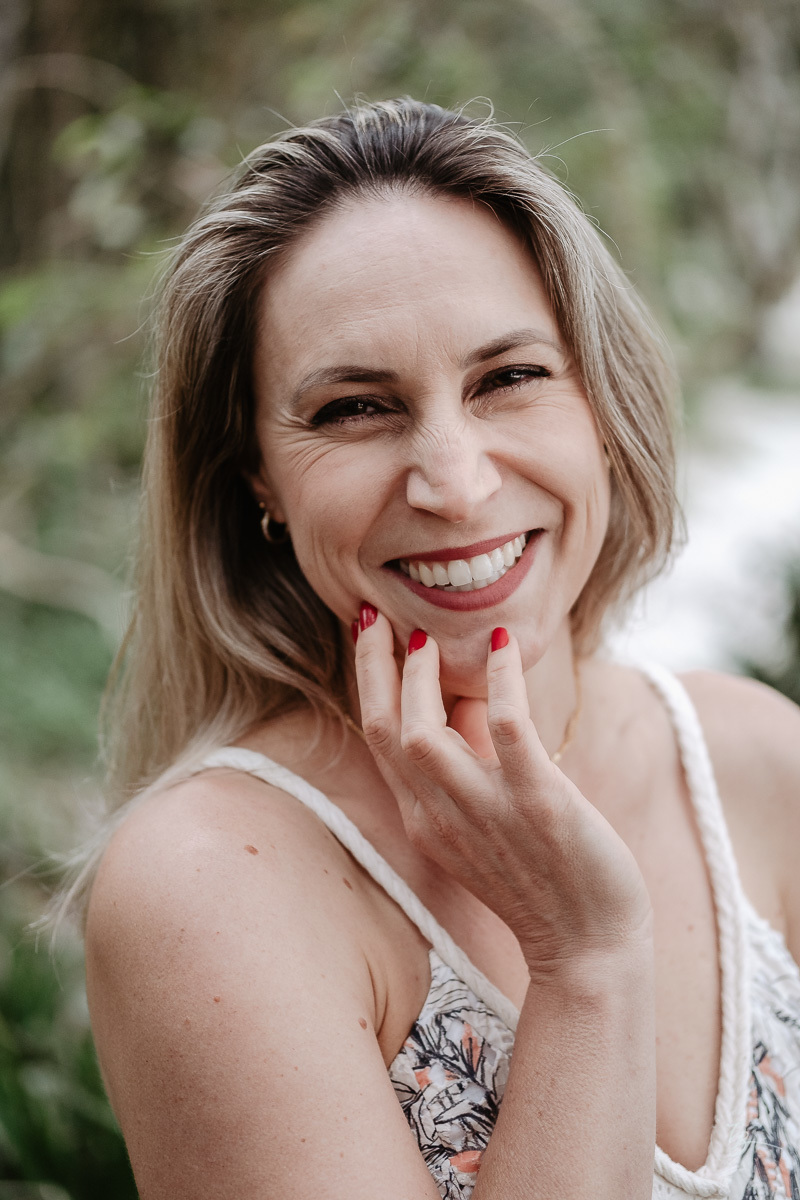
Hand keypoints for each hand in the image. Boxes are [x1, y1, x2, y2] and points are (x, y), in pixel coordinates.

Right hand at [354, 608, 651, 978]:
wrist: (587, 949)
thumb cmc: (540, 880)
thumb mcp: (481, 823)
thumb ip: (465, 767)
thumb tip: (465, 699)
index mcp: (424, 821)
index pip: (378, 740)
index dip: (367, 683)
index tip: (367, 634)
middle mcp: (441, 817)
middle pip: (387, 731)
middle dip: (374, 667)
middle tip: (377, 617)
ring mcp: (487, 813)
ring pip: (425, 734)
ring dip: (421, 678)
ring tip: (428, 637)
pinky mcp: (540, 805)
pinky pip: (509, 732)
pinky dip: (502, 684)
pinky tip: (504, 648)